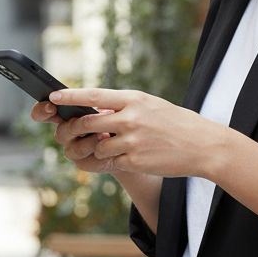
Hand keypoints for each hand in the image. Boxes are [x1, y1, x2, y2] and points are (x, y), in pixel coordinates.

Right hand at [30, 99, 116, 173]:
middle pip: (61, 132)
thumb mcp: (112, 105)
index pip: (44, 112)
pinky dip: (101, 156)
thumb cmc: (119, 118)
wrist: (130, 142)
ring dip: (91, 142)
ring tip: (107, 135)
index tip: (51, 106)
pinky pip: (87, 162)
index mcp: (67, 114)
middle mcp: (66, 132)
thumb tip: (98, 110)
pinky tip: (112, 151)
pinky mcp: (85, 163)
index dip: (42, 110)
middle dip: (77, 126)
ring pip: (75, 148)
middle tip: (93, 120)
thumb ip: (100, 104)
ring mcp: (73, 149)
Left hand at [43, 88, 224, 178]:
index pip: (94, 95)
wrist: (204, 146)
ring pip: (98, 145)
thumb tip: (98, 109)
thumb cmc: (178, 123)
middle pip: (88, 123)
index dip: (70, 96)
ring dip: (102, 147)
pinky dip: (118, 160)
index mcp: (134, 100)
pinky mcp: (135, 161)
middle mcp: (130, 118)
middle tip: (77, 131)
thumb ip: (126, 106)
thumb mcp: (152, 105)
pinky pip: (113, 161)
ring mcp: (132, 141)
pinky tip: (134, 157)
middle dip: (78, 128)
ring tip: (120, 146)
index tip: (53, 95)